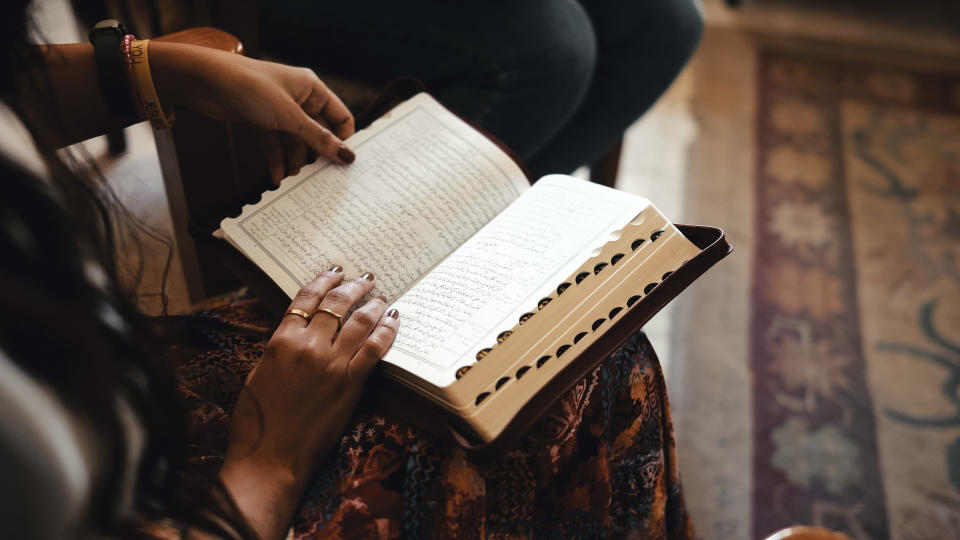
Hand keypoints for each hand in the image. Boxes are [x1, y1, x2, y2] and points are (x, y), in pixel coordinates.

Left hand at [150, 42, 355, 179]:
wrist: (205, 81)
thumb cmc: (249, 87)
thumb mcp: (289, 116)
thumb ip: (318, 139)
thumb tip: (348, 156)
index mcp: (313, 89)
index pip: (340, 118)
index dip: (343, 140)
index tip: (343, 164)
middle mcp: (300, 99)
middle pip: (319, 133)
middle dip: (317, 155)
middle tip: (320, 177)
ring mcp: (280, 111)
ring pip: (296, 142)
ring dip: (295, 161)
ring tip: (293, 179)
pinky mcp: (262, 121)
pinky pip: (276, 144)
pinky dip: (277, 160)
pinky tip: (276, 176)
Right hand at [219, 267, 398, 538]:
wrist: (270, 459)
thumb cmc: (256, 423)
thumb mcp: (258, 375)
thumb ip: (278, 349)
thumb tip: (295, 333)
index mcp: (280, 341)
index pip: (305, 299)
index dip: (323, 281)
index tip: (335, 272)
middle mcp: (308, 346)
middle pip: (336, 304)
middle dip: (353, 286)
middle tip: (366, 278)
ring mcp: (332, 364)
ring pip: (359, 320)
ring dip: (374, 303)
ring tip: (382, 295)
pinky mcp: (351, 383)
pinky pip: (375, 348)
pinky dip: (386, 330)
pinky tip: (393, 320)